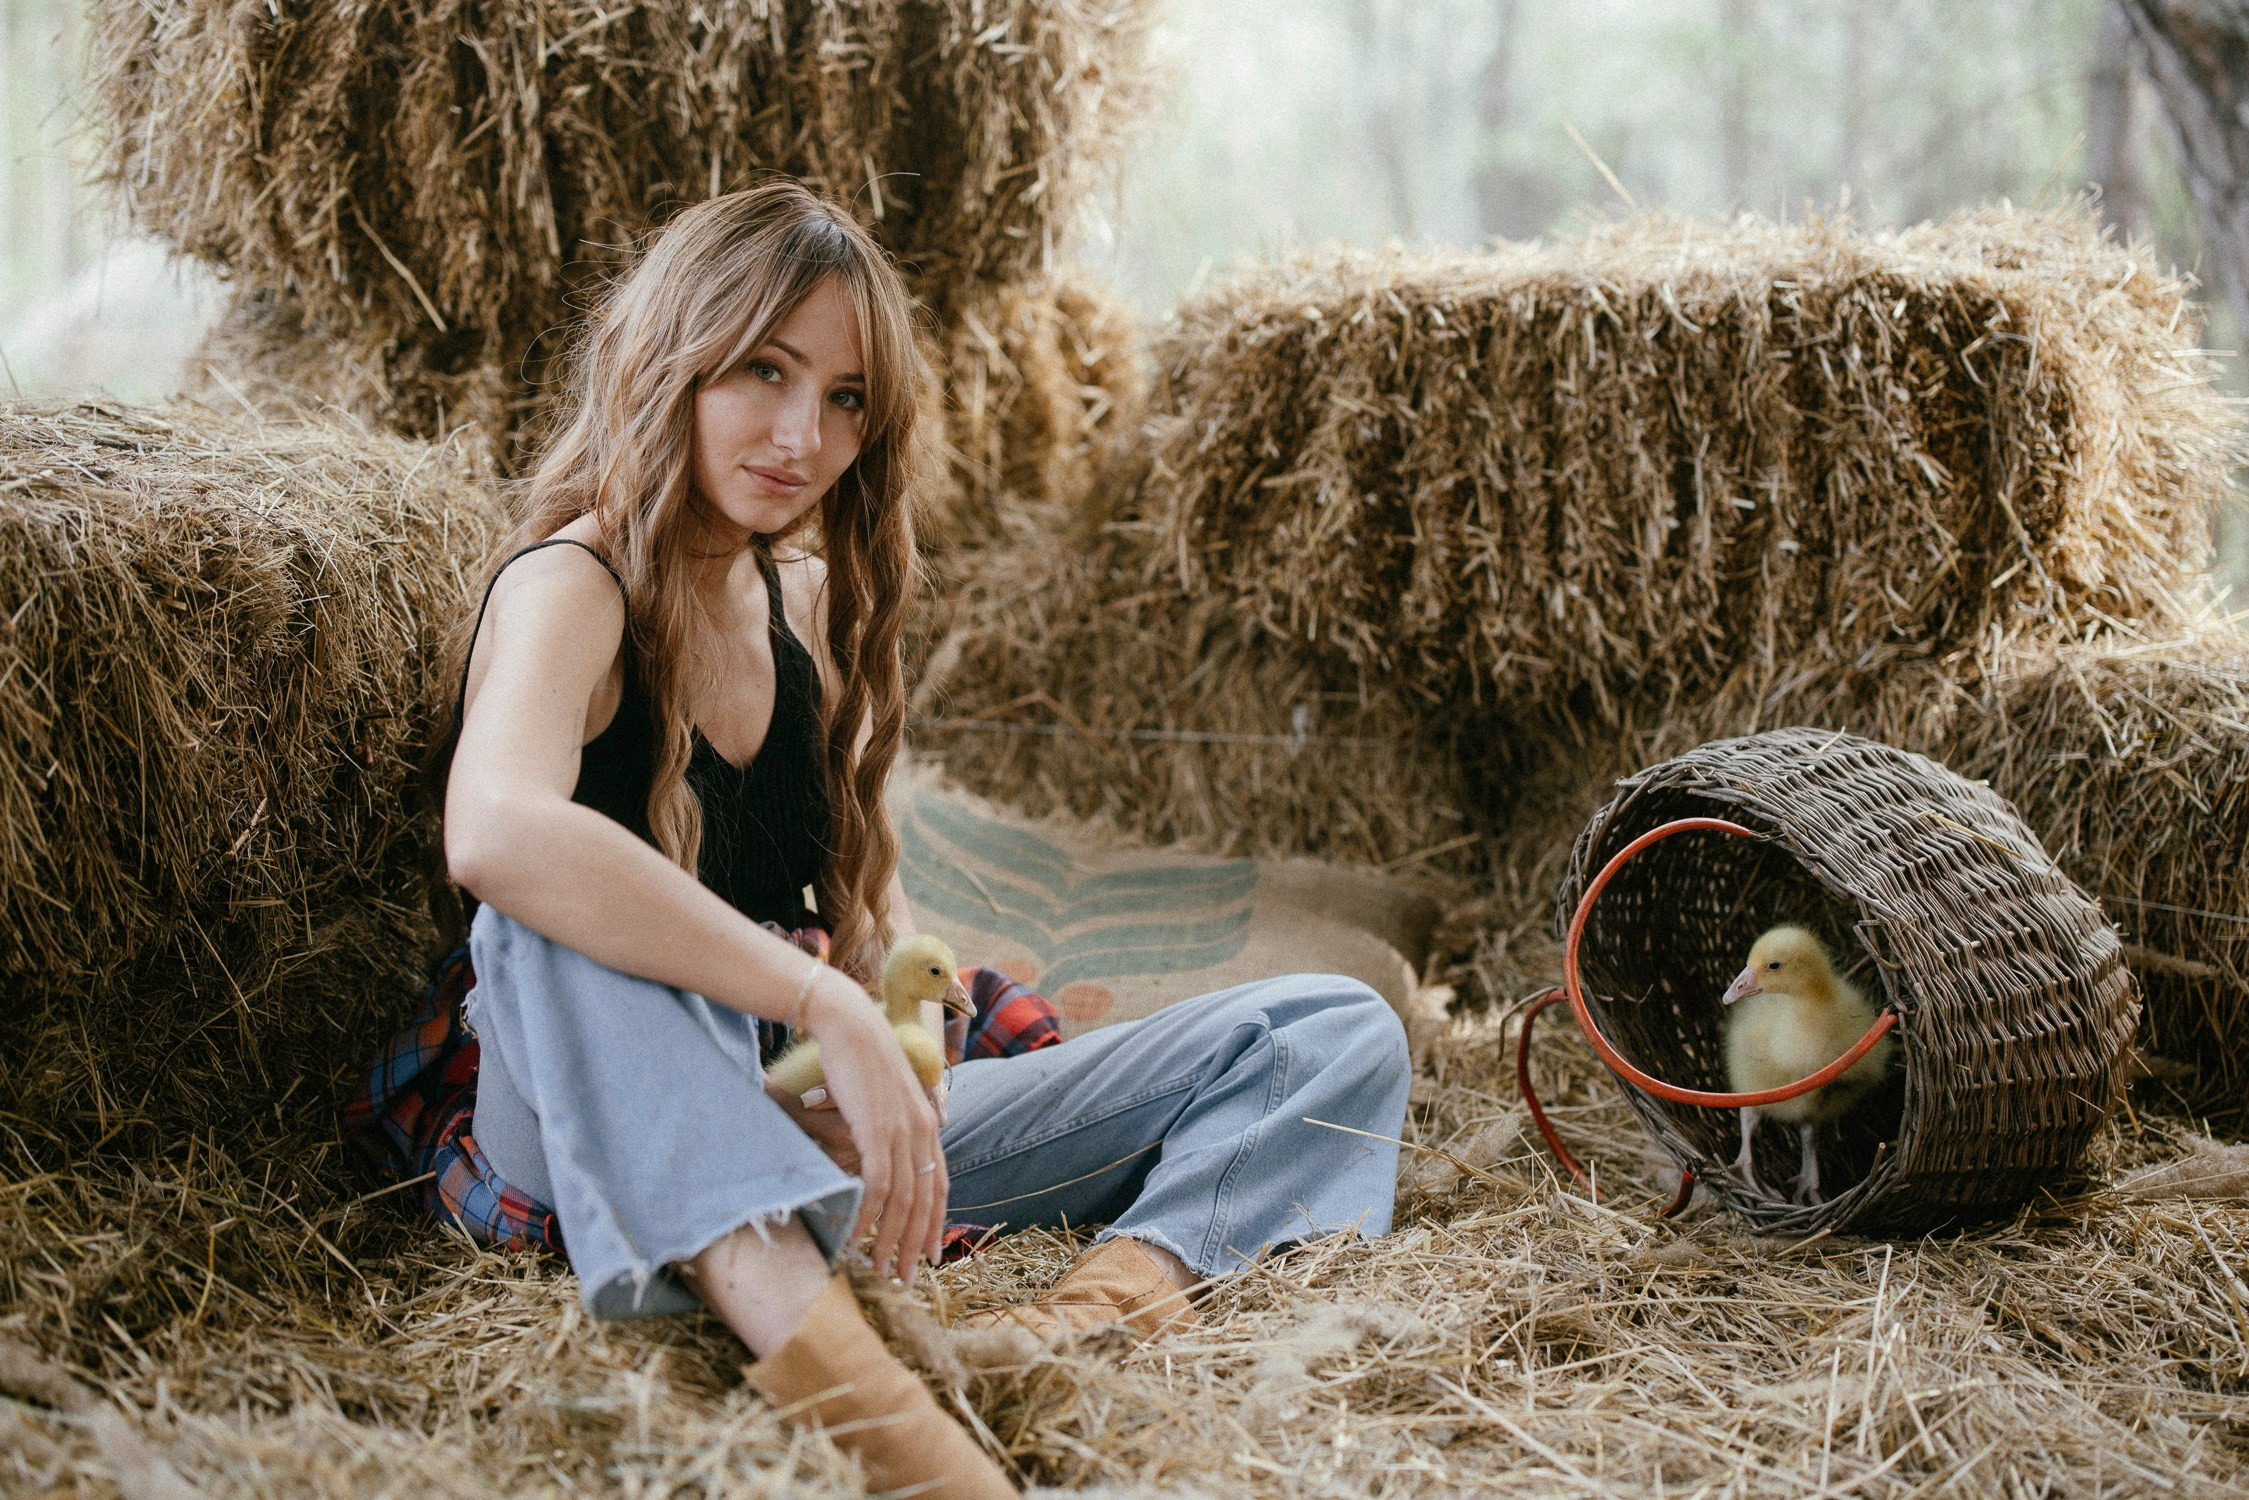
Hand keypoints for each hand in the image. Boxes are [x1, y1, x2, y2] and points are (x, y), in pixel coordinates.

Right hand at [797, 973, 947, 1282]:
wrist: (849, 1025)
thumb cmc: (860, 1060)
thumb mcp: (885, 1100)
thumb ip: (891, 1129)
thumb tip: (881, 1161)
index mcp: (929, 1124)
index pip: (940, 1185)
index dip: (936, 1223)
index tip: (929, 1255)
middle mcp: (923, 1131)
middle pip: (926, 1202)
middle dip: (914, 1244)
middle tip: (903, 1278)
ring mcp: (902, 1132)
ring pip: (904, 1201)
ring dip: (889, 1240)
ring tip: (877, 1269)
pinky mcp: (877, 1130)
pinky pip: (877, 1186)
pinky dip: (868, 1217)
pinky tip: (856, 1238)